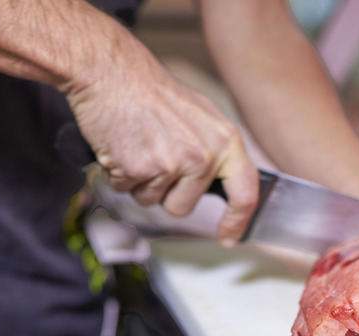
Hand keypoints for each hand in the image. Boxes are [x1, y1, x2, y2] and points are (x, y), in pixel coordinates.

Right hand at [65, 49, 257, 245]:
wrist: (113, 74)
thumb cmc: (155, 94)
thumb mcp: (204, 117)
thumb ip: (218, 151)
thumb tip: (229, 183)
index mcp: (226, 142)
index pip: (245, 193)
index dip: (238, 221)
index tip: (229, 237)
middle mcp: (204, 156)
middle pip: (183, 207)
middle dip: (165, 192)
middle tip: (156, 156)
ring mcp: (172, 164)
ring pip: (152, 201)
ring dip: (141, 182)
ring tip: (140, 146)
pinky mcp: (139, 169)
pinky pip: (126, 190)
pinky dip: (119, 174)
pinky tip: (123, 146)